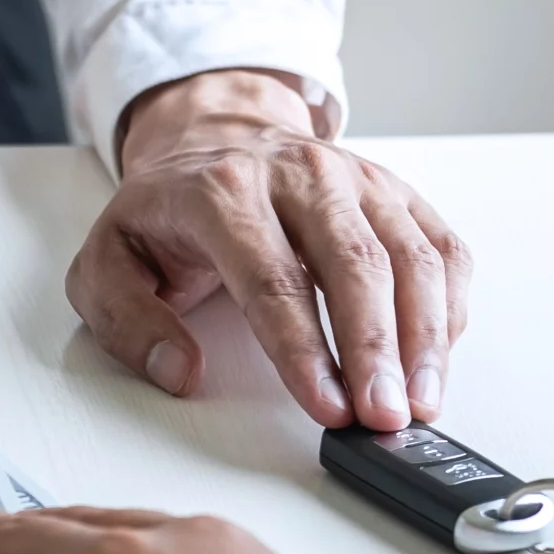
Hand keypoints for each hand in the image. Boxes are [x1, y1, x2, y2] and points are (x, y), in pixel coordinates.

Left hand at [68, 70, 472, 430]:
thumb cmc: (166, 212)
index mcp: (224, 193)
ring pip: (410, 257)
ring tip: (421, 404)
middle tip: (385, 417)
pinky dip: (446, 307)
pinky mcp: (396, 193)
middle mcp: (301, 176)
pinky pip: (440, 248)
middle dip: (376, 350)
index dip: (304, 349)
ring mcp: (358, 180)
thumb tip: (177, 371)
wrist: (212, 136)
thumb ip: (126, 321)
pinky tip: (435, 358)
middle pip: (355, 265)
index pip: (273, 279)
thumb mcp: (107, 262)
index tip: (327, 406)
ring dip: (423, 338)